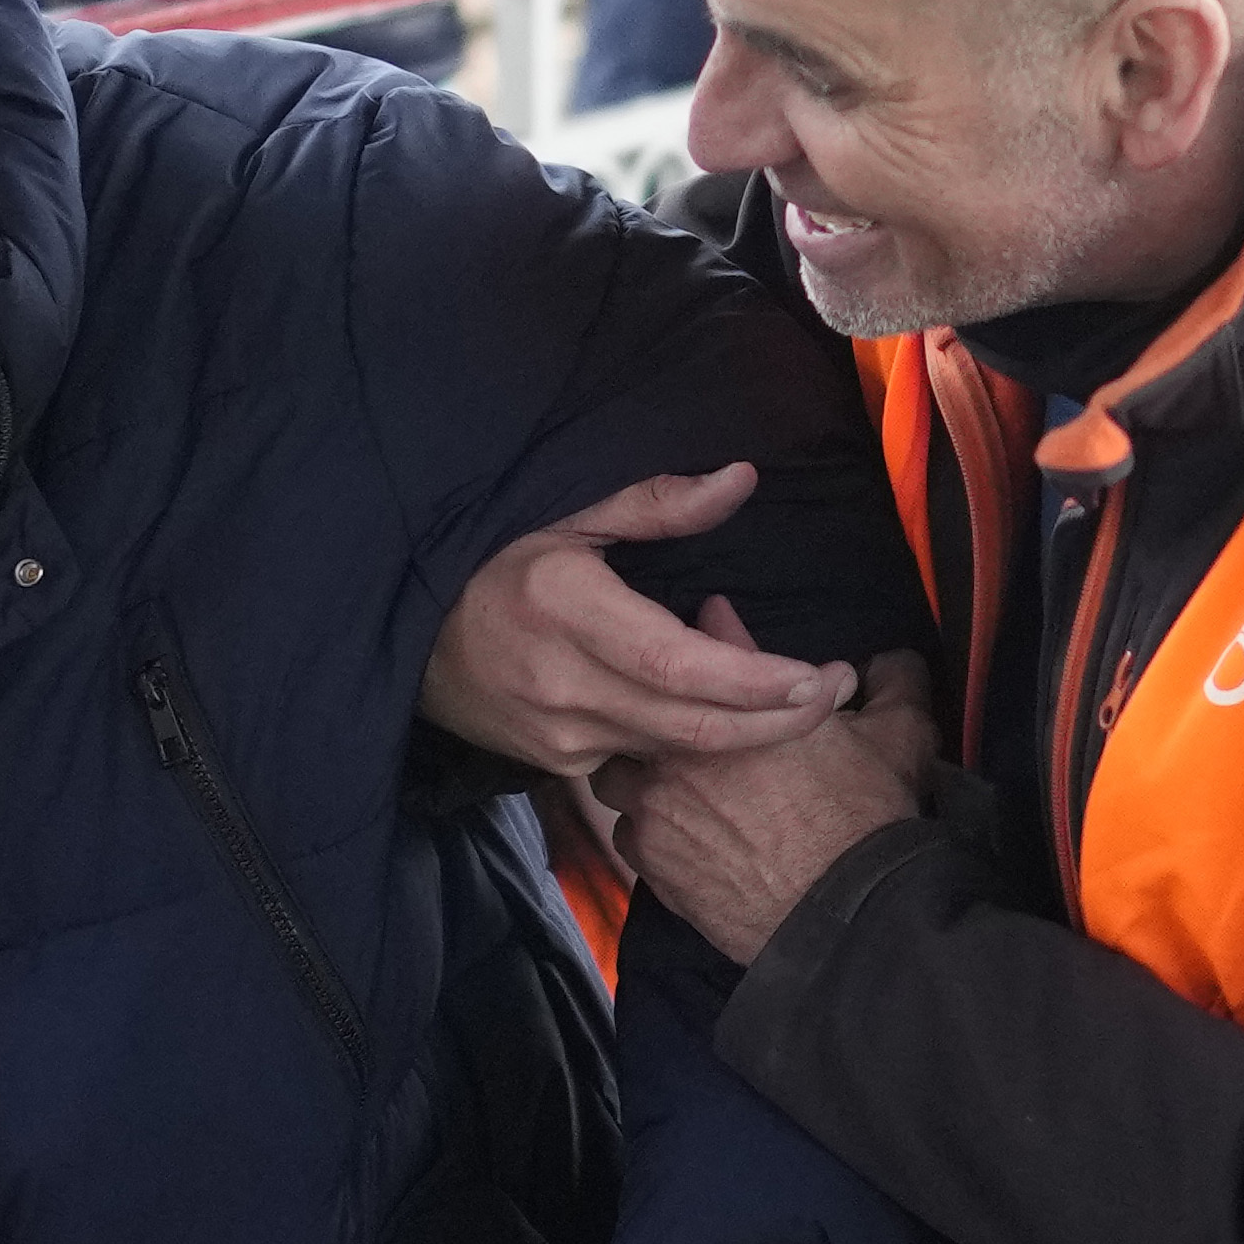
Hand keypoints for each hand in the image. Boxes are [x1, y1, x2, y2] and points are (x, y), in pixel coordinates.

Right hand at [427, 468, 862, 781]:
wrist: (406, 640)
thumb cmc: (493, 562)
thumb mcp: (567, 512)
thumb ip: (657, 504)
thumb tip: (741, 480)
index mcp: (568, 609)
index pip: (680, 666)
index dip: (754, 681)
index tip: (818, 676)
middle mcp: (564, 683)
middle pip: (692, 725)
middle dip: (777, 721)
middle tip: (837, 695)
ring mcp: (559, 734)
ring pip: (675, 753)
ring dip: (747, 736)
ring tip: (810, 705)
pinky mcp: (558, 763)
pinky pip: (645, 759)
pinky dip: (695, 743)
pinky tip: (734, 719)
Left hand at [599, 656, 941, 966]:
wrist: (842, 911)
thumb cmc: (866, 819)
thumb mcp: (898, 736)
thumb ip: (894, 684)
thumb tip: (892, 661)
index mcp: (734, 708)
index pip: (713, 646)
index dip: (715, 635)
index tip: (714, 628)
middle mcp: (681, 749)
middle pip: (640, 714)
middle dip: (659, 719)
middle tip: (690, 736)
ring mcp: (656, 808)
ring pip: (621, 780)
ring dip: (643, 780)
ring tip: (679, 792)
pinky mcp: (651, 863)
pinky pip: (628, 836)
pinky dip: (649, 834)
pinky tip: (681, 840)